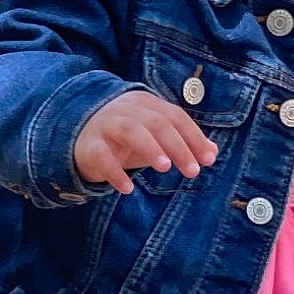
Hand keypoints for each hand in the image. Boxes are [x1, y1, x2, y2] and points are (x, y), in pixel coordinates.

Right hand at [74, 89, 217, 194]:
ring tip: (164, 168)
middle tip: (193, 171)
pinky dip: (115, 172)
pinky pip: (102, 156)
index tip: (208, 159)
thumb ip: (182, 142)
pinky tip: (127, 189)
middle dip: (178, 146)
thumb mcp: (155, 137)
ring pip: (131, 131)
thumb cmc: (126, 137)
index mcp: (147, 104)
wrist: (80, 134)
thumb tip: (212, 152)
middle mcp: (128, 110)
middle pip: (157, 123)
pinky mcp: (89, 145)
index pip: (175, 117)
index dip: (193, 137)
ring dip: (150, 148)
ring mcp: (107, 125)